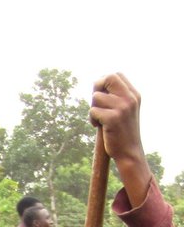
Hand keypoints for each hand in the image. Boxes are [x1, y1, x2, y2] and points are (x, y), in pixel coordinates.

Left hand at [91, 73, 150, 203]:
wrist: (129, 152)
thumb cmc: (122, 131)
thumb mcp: (124, 110)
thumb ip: (115, 97)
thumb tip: (96, 86)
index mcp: (134, 94)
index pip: (116, 75)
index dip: (104, 82)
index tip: (101, 95)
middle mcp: (130, 98)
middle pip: (107, 78)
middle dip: (96, 88)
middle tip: (96, 103)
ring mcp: (123, 107)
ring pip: (96, 97)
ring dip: (93, 109)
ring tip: (99, 120)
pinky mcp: (113, 118)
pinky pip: (93, 111)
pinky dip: (92, 119)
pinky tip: (99, 127)